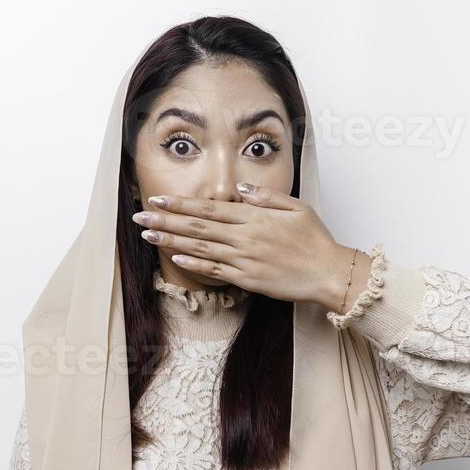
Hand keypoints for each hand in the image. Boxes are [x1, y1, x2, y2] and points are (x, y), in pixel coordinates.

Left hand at [132, 183, 363, 312]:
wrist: (330, 272)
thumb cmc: (316, 239)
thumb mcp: (297, 207)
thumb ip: (266, 197)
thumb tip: (240, 190)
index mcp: (254, 217)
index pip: (209, 208)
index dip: (181, 204)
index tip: (158, 200)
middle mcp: (244, 237)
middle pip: (197, 227)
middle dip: (166, 221)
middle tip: (139, 217)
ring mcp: (244, 260)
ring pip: (201, 248)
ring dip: (172, 242)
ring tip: (148, 236)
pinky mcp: (248, 280)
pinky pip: (215, 271)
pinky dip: (194, 265)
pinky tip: (174, 260)